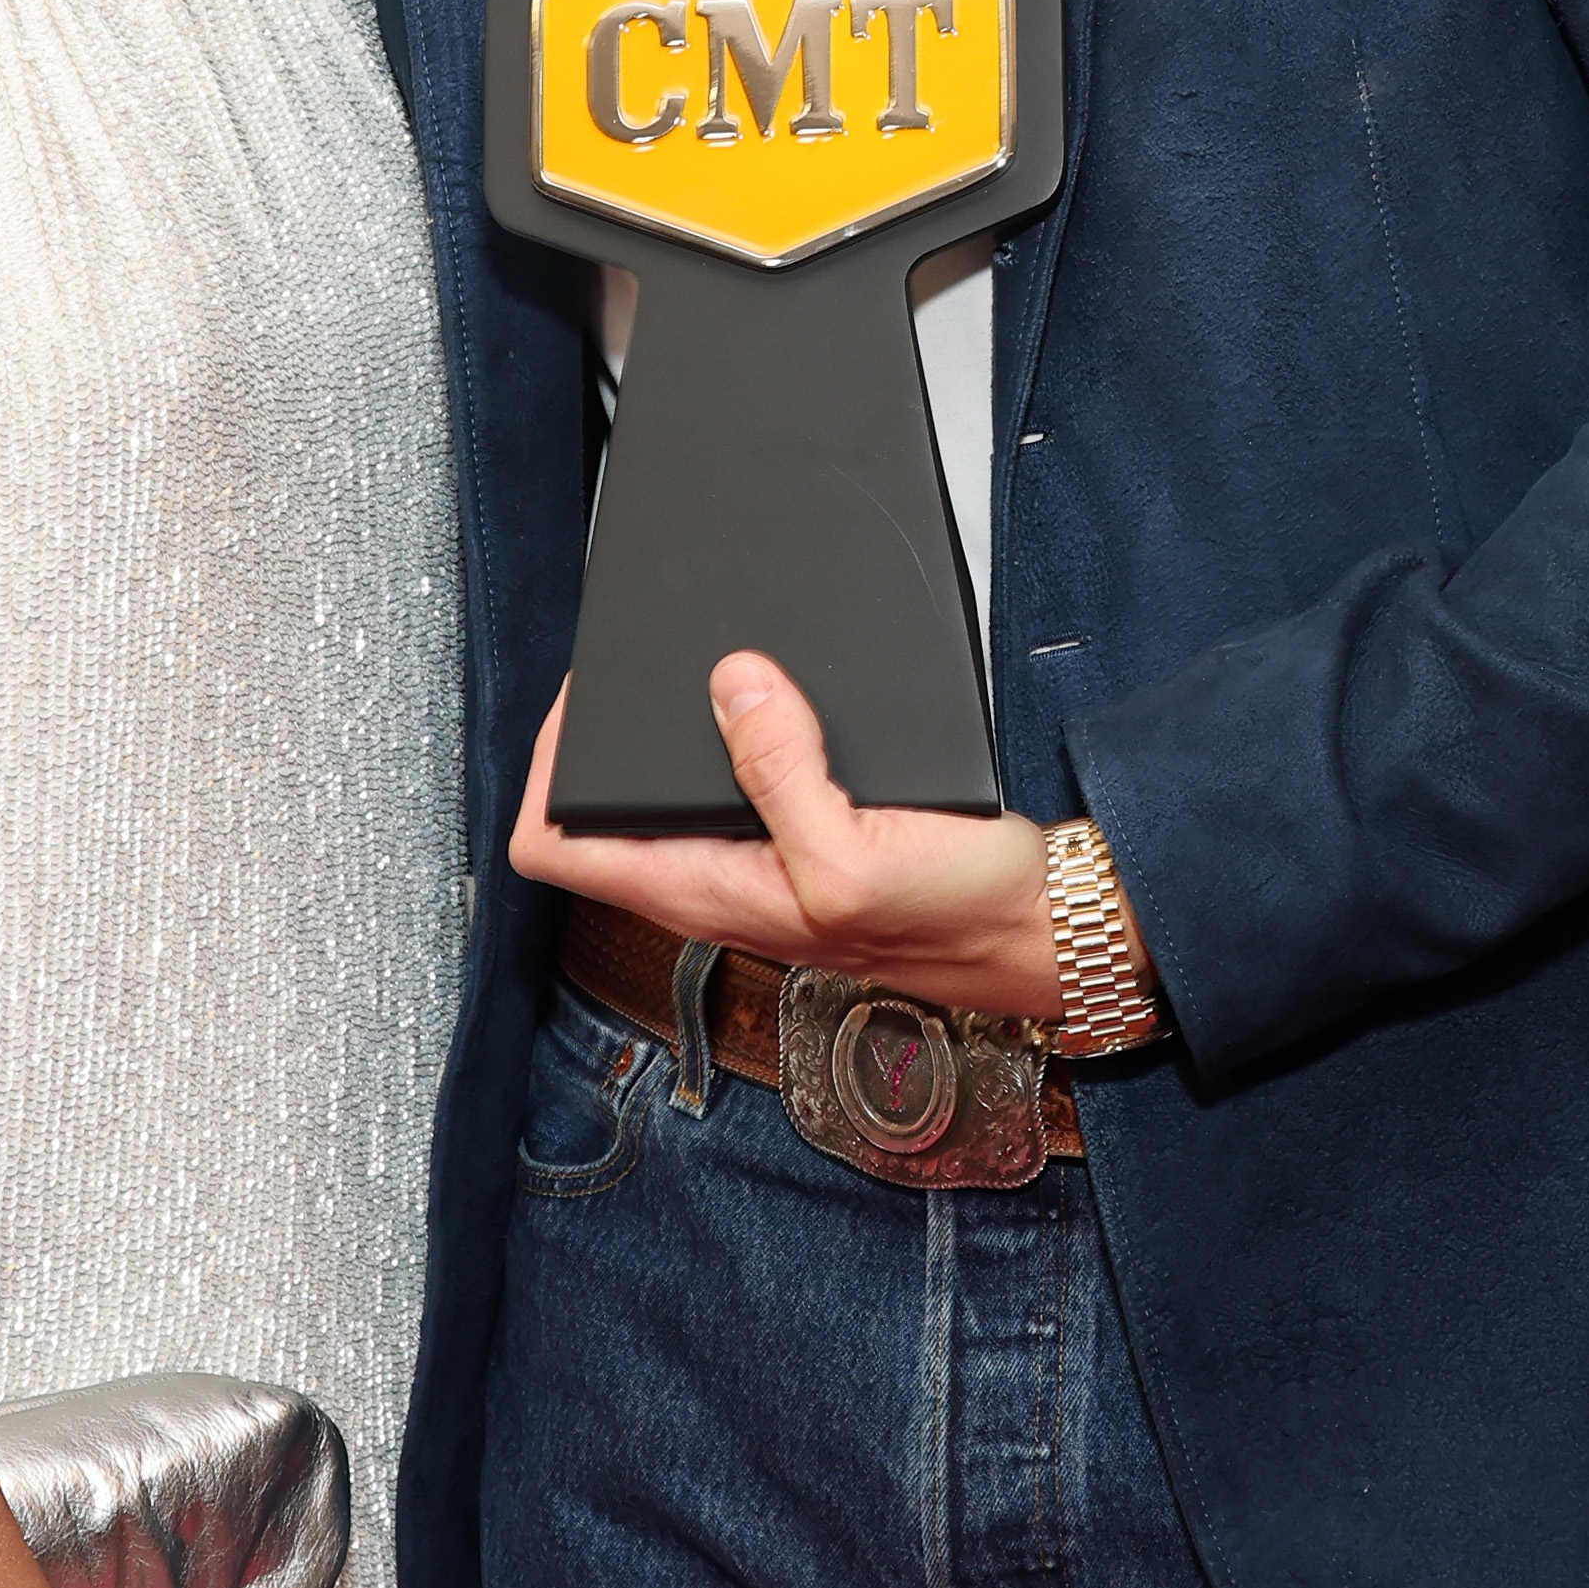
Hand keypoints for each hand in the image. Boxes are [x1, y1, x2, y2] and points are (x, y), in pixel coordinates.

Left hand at [507, 653, 1065, 1017]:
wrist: (1044, 928)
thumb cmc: (960, 918)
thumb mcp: (856, 852)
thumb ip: (783, 773)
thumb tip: (732, 684)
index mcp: (702, 892)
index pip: (552, 848)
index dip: (544, 769)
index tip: (582, 699)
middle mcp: (716, 880)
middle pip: (602, 809)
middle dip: (602, 729)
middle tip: (630, 659)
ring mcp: (758, 860)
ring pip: (670, 789)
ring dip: (674, 726)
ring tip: (692, 662)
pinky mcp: (805, 835)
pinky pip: (741, 775)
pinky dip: (742, 726)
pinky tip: (773, 690)